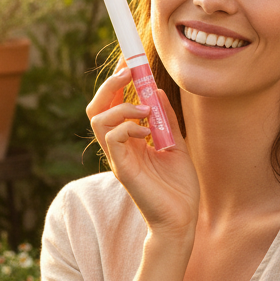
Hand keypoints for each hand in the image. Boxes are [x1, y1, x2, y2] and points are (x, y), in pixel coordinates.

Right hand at [87, 68, 198, 239]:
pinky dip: (128, 126)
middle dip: (110, 84)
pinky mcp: (122, 169)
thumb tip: (156, 91)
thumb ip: (166, 120)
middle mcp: (119, 147)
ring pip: (98, 119)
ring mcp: (118, 158)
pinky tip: (148, 132)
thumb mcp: (176, 144)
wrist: (182, 218)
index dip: (116, 81)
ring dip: (122, 106)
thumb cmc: (179, 187)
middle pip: (97, 107)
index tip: (129, 61)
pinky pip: (111, 139)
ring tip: (146, 110)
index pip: (111, 104)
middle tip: (129, 72)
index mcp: (129, 140)